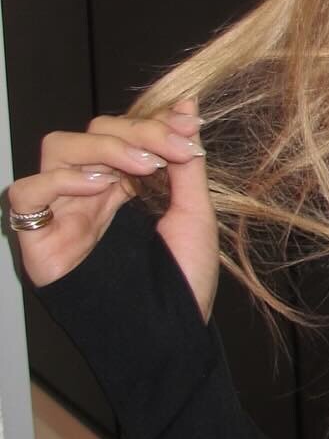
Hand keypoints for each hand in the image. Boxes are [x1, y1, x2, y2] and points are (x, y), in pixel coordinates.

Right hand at [6, 97, 217, 322]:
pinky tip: (96, 188)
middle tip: (169, 152)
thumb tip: (189, 107)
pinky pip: (26, 193)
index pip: (124, 131)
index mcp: (124, 185)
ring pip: (57, 149)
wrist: (169, 332)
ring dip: (102, 148)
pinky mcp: (38, 237)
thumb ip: (187, 161)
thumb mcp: (193, 212)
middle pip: (91, 133)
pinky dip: (57, 180)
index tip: (190, 127)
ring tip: (139, 169)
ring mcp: (63, 213)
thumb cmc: (181, 280)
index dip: (153, 121)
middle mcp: (90, 193)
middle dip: (134, 132)